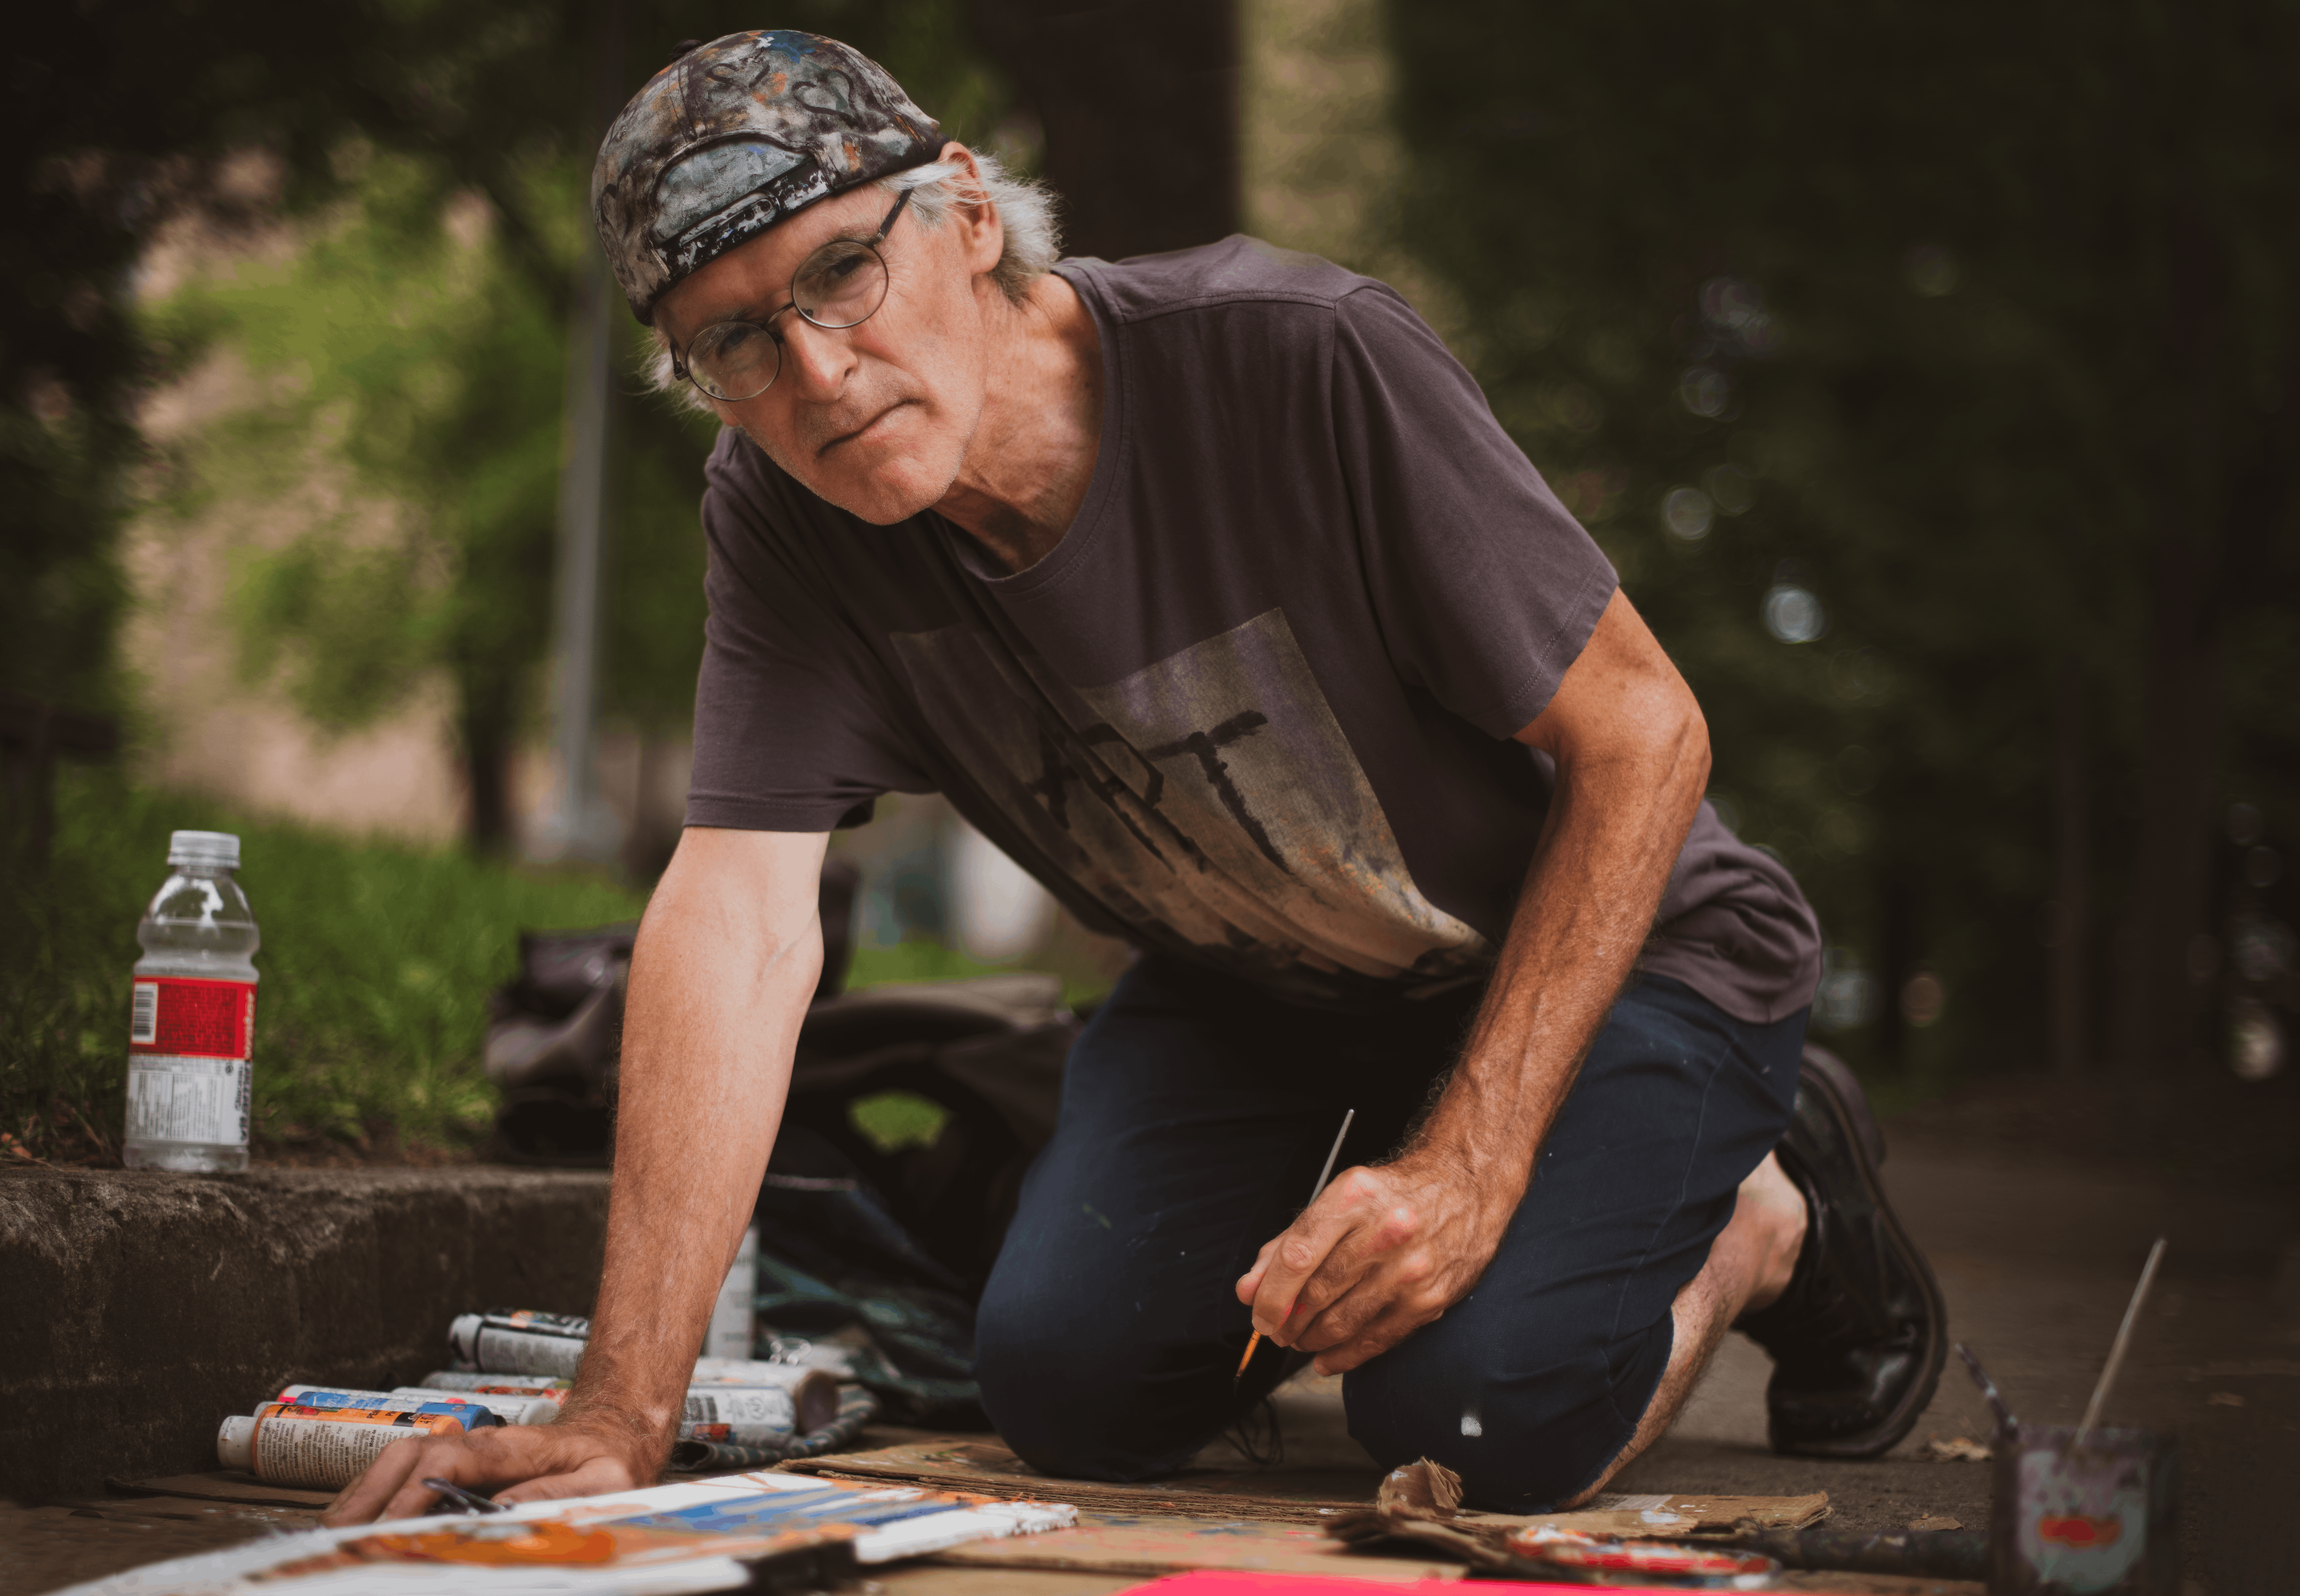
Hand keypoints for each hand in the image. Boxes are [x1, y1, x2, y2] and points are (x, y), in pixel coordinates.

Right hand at [318, 1415, 653, 1525]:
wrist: (614, 1432)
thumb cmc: (609, 1460)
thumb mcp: (603, 1482)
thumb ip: (558, 1496)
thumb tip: (503, 1510)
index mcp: (511, 1448)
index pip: (449, 1461)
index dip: (416, 1492)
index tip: (392, 1525)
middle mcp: (479, 1444)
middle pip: (409, 1455)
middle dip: (369, 1494)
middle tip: (338, 1538)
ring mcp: (463, 1451)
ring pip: (398, 1461)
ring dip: (362, 1494)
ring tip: (333, 1535)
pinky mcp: (457, 1465)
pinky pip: (404, 1472)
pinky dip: (373, 1494)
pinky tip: (354, 1522)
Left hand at [1233, 1149, 1518, 1374]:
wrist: (1464, 1186)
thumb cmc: (1393, 1195)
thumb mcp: (1338, 1200)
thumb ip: (1288, 1243)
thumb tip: (1249, 1288)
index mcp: (1353, 1198)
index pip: (1296, 1256)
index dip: (1269, 1294)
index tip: (1257, 1312)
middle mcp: (1385, 1232)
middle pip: (1317, 1292)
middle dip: (1287, 1320)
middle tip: (1276, 1329)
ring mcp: (1410, 1269)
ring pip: (1342, 1322)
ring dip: (1310, 1339)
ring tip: (1298, 1339)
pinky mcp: (1429, 1299)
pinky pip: (1376, 1340)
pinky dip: (1343, 1356)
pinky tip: (1325, 1358)